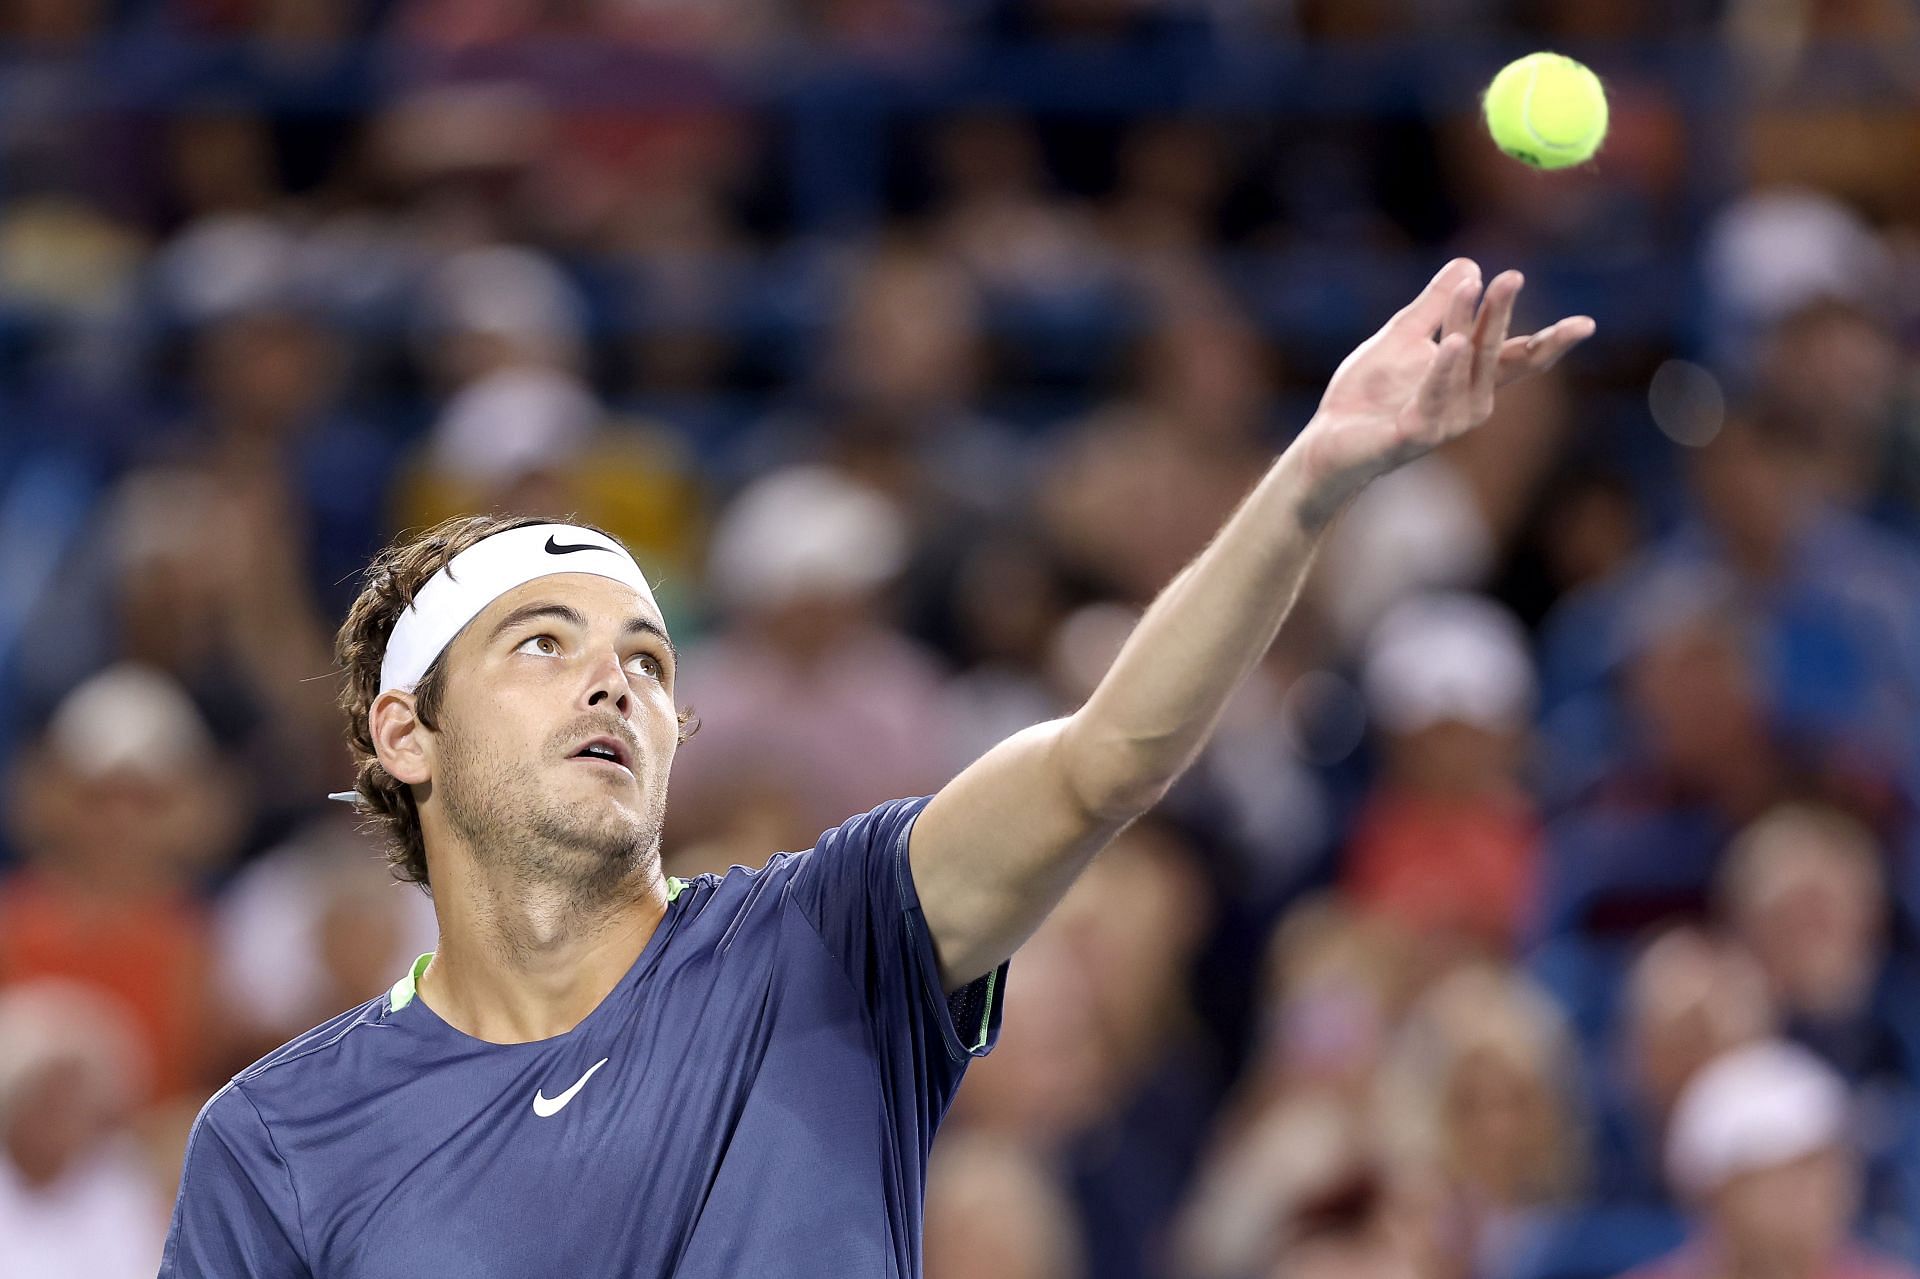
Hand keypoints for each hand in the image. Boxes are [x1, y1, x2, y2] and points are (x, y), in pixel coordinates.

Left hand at [1294, 258, 1593, 521]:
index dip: (1551, 342)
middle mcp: (1468, 403)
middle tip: (1512, 276)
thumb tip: (1469, 263)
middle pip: (1494, 353)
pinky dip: (1443, 372)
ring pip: (1464, 369)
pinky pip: (1435, 400)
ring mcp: (1445, 423)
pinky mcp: (1415, 435)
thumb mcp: (1402, 337)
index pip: (1518, 357)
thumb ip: (1434, 305)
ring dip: (1467, 327)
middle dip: (1502, 314)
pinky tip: (1450, 344)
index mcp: (1469, 379)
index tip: (1586, 324)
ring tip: (1473, 289)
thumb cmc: (1368, 394)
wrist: (1328, 439)